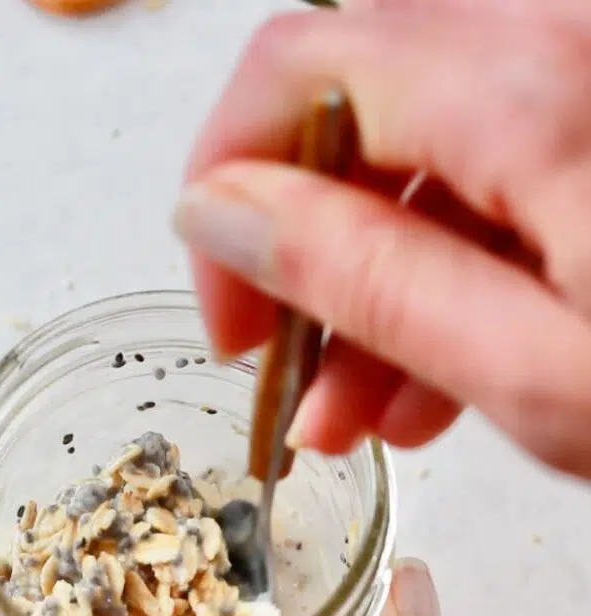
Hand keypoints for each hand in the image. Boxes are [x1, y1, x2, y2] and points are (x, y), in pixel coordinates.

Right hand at [175, 3, 590, 477]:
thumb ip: (368, 280)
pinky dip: (451, 267)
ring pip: (426, 151)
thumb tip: (221, 215)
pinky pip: (499, 171)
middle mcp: (563, 42)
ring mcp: (587, 78)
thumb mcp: (532, 370)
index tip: (230, 318)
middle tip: (290, 369)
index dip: (227, 191)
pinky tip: (439, 376)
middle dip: (302, 248)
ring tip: (362, 414)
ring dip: (374, 279)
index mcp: (532, 89)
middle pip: (356, 106)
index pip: (297, 71)